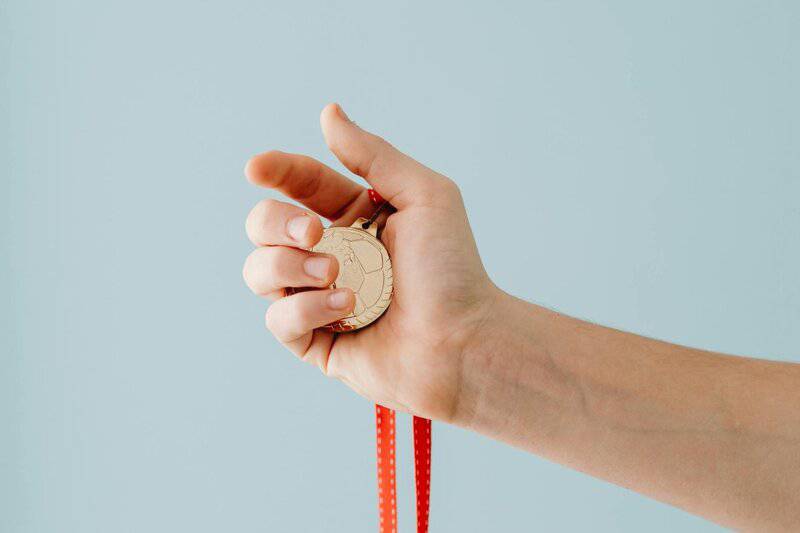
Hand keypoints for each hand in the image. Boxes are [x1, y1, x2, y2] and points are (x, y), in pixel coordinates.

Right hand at [243, 103, 499, 420]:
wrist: (465, 341)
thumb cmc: (453, 270)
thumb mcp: (424, 195)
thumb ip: (373, 155)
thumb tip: (329, 113)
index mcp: (353, 216)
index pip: (300, 184)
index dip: (274, 171)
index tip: (257, 168)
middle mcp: (329, 253)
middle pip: (264, 224)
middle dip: (276, 222)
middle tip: (315, 234)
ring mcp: (317, 298)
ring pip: (259, 270)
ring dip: (290, 267)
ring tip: (335, 275)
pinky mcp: (314, 340)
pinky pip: (278, 318)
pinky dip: (306, 309)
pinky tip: (347, 308)